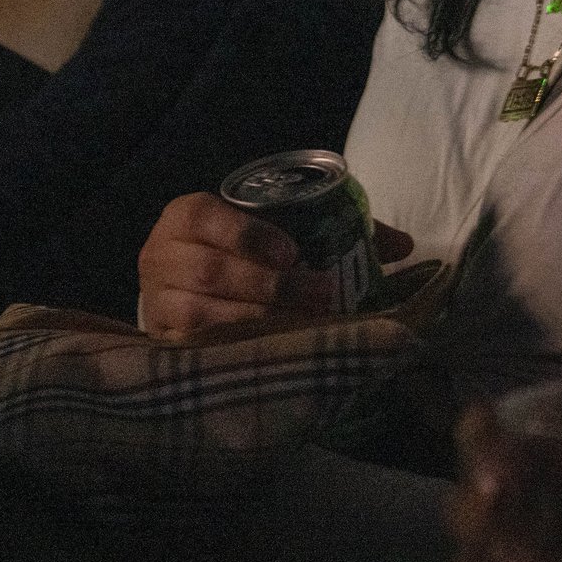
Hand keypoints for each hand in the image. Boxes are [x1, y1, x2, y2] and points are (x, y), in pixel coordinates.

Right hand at [137, 190, 412, 335]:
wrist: (186, 287)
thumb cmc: (245, 250)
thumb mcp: (279, 227)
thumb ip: (336, 227)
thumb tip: (405, 246)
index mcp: (188, 215)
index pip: (207, 217)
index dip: (249, 235)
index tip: (293, 253)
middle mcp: (160, 254)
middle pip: (210, 271)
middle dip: (270, 286)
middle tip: (321, 293)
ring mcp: (156, 300)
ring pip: (201, 313)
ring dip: (257, 319)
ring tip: (304, 321)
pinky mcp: (161, 340)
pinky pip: (195, 347)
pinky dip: (234, 346)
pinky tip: (270, 347)